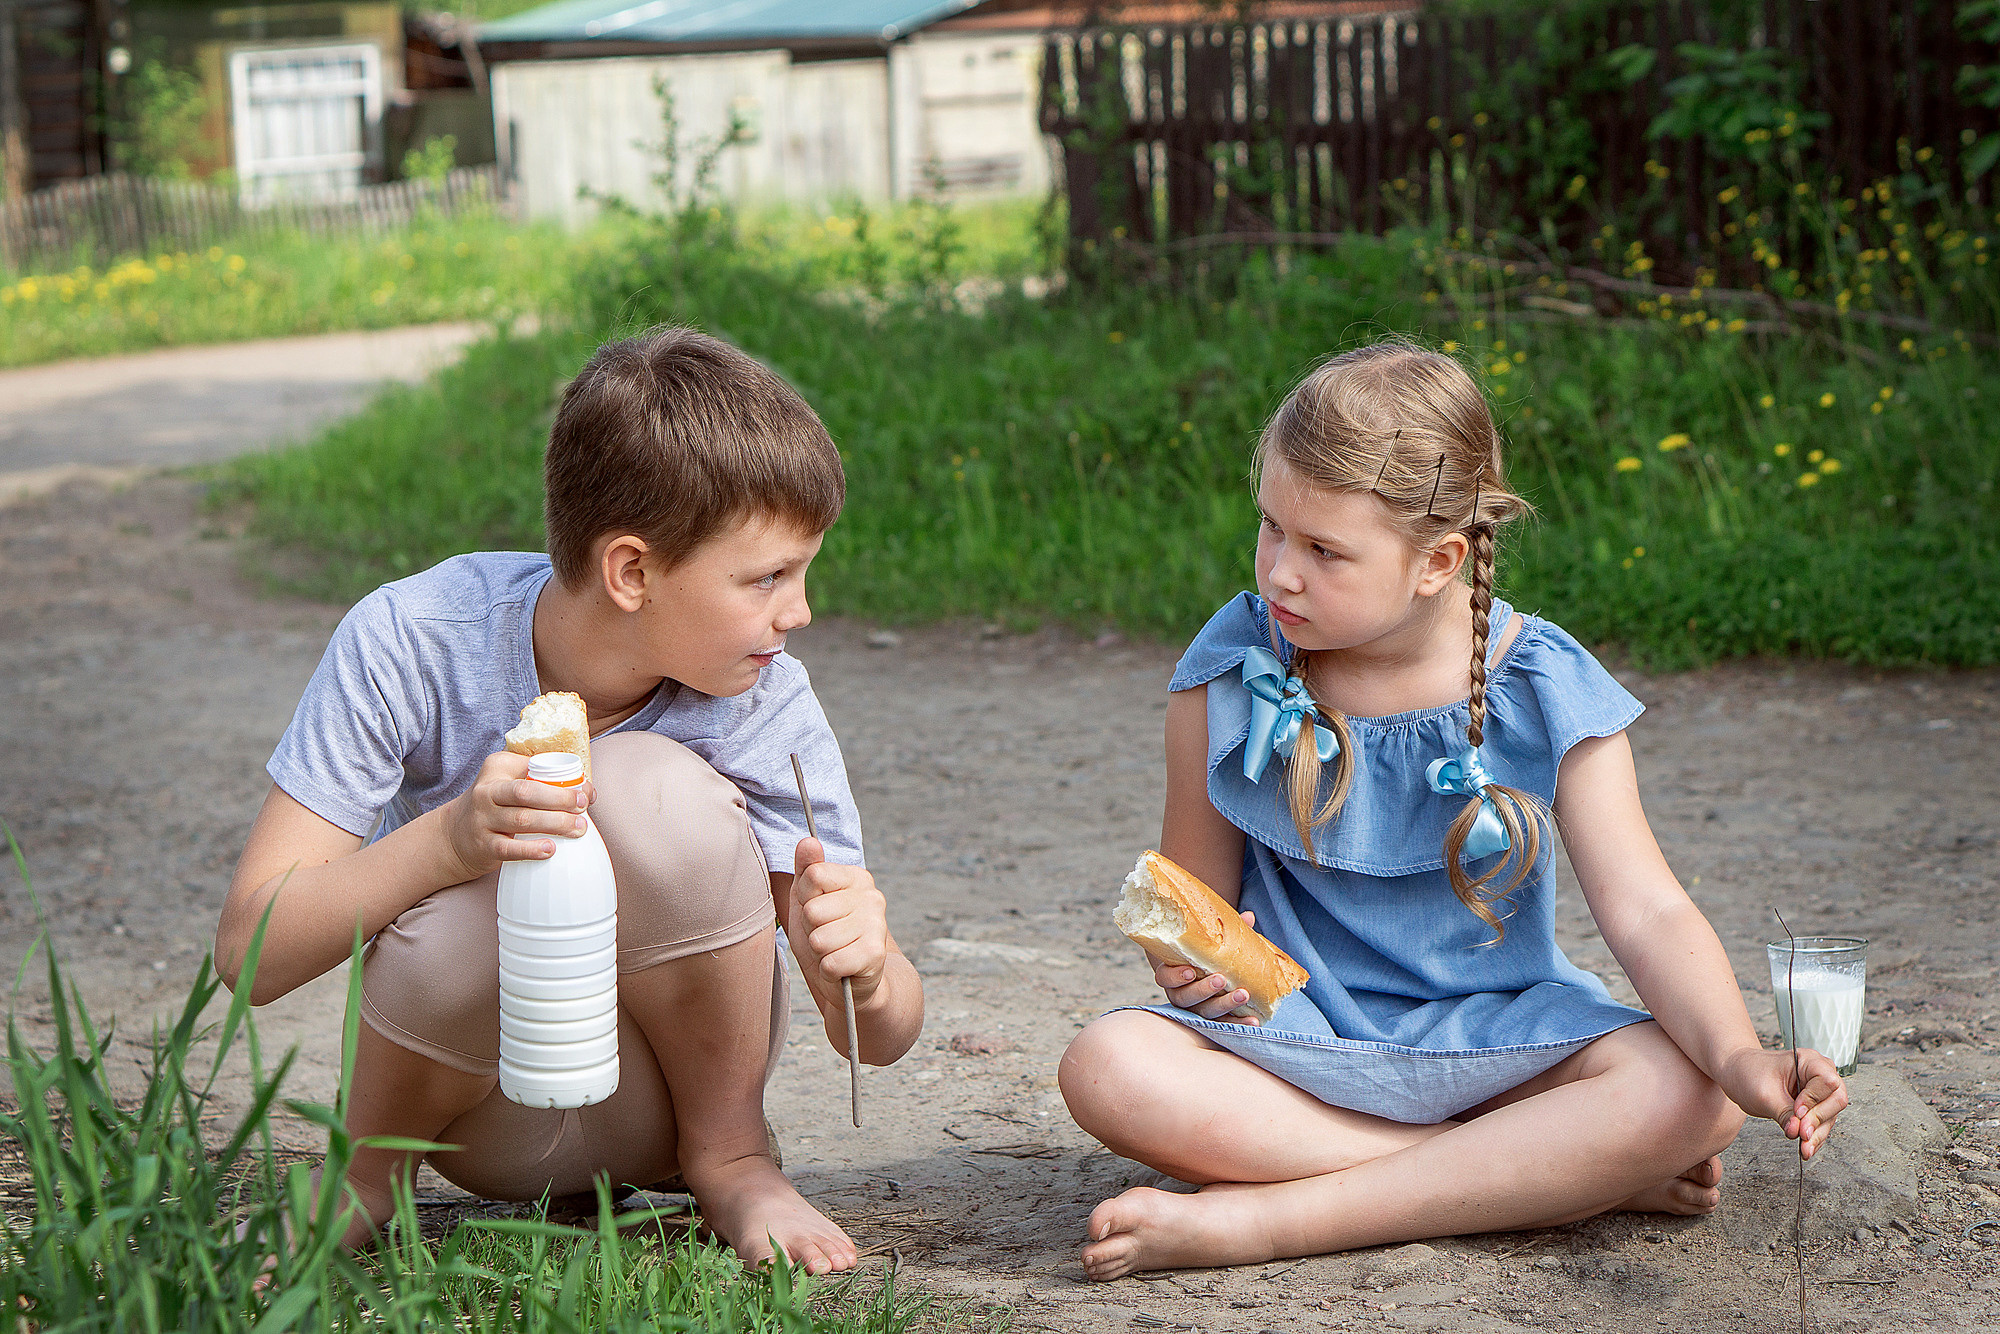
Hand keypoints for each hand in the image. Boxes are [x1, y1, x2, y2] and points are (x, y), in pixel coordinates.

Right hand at [440, 751, 594, 879]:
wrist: (453, 834)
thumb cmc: (495, 804)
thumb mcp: (508, 779)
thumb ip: (542, 778)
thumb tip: (586, 790)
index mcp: (497, 768)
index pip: (533, 769)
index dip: (562, 780)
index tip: (585, 792)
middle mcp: (486, 791)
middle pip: (527, 792)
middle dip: (560, 799)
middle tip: (583, 808)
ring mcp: (483, 819)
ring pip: (522, 820)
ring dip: (554, 824)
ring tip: (578, 829)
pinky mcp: (483, 845)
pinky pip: (509, 849)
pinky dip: (530, 850)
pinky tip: (550, 850)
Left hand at [791, 837, 891, 1005]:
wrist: (852, 981)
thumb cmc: (825, 935)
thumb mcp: (808, 900)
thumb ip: (807, 870)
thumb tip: (808, 841)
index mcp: (856, 878)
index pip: (814, 876)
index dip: (806, 900)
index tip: (816, 910)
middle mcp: (872, 897)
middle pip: (813, 910)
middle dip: (811, 930)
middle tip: (826, 937)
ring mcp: (876, 925)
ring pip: (820, 939)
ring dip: (819, 952)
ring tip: (833, 952)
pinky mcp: (875, 955)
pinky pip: (830, 963)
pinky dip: (828, 971)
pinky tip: (841, 969)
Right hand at [1151, 910, 1260, 1023]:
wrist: (1204, 969)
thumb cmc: (1203, 952)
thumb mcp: (1208, 939)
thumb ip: (1223, 930)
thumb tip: (1248, 917)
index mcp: (1172, 973)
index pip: (1165, 978)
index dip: (1175, 977)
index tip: (1190, 971)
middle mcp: (1180, 994)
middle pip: (1186, 997)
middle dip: (1203, 989)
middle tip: (1221, 980)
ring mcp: (1196, 1009)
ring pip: (1204, 1012)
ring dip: (1224, 1005)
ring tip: (1243, 995)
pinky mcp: (1212, 1019)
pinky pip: (1222, 1024)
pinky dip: (1238, 1023)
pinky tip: (1254, 1020)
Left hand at [1721, 1046, 1848, 1160]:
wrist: (1735, 1073)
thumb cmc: (1748, 1072)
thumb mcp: (1764, 1093)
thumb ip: (1784, 1113)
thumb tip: (1799, 1133)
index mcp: (1808, 1061)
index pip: (1828, 1082)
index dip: (1815, 1100)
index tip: (1797, 1112)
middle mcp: (1818, 1074)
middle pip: (1835, 1100)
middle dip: (1819, 1120)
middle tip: (1802, 1134)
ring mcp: (1817, 1092)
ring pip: (1829, 1117)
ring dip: (1817, 1135)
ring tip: (1804, 1149)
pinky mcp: (1812, 1107)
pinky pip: (1819, 1124)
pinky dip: (1813, 1137)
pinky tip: (1806, 1148)